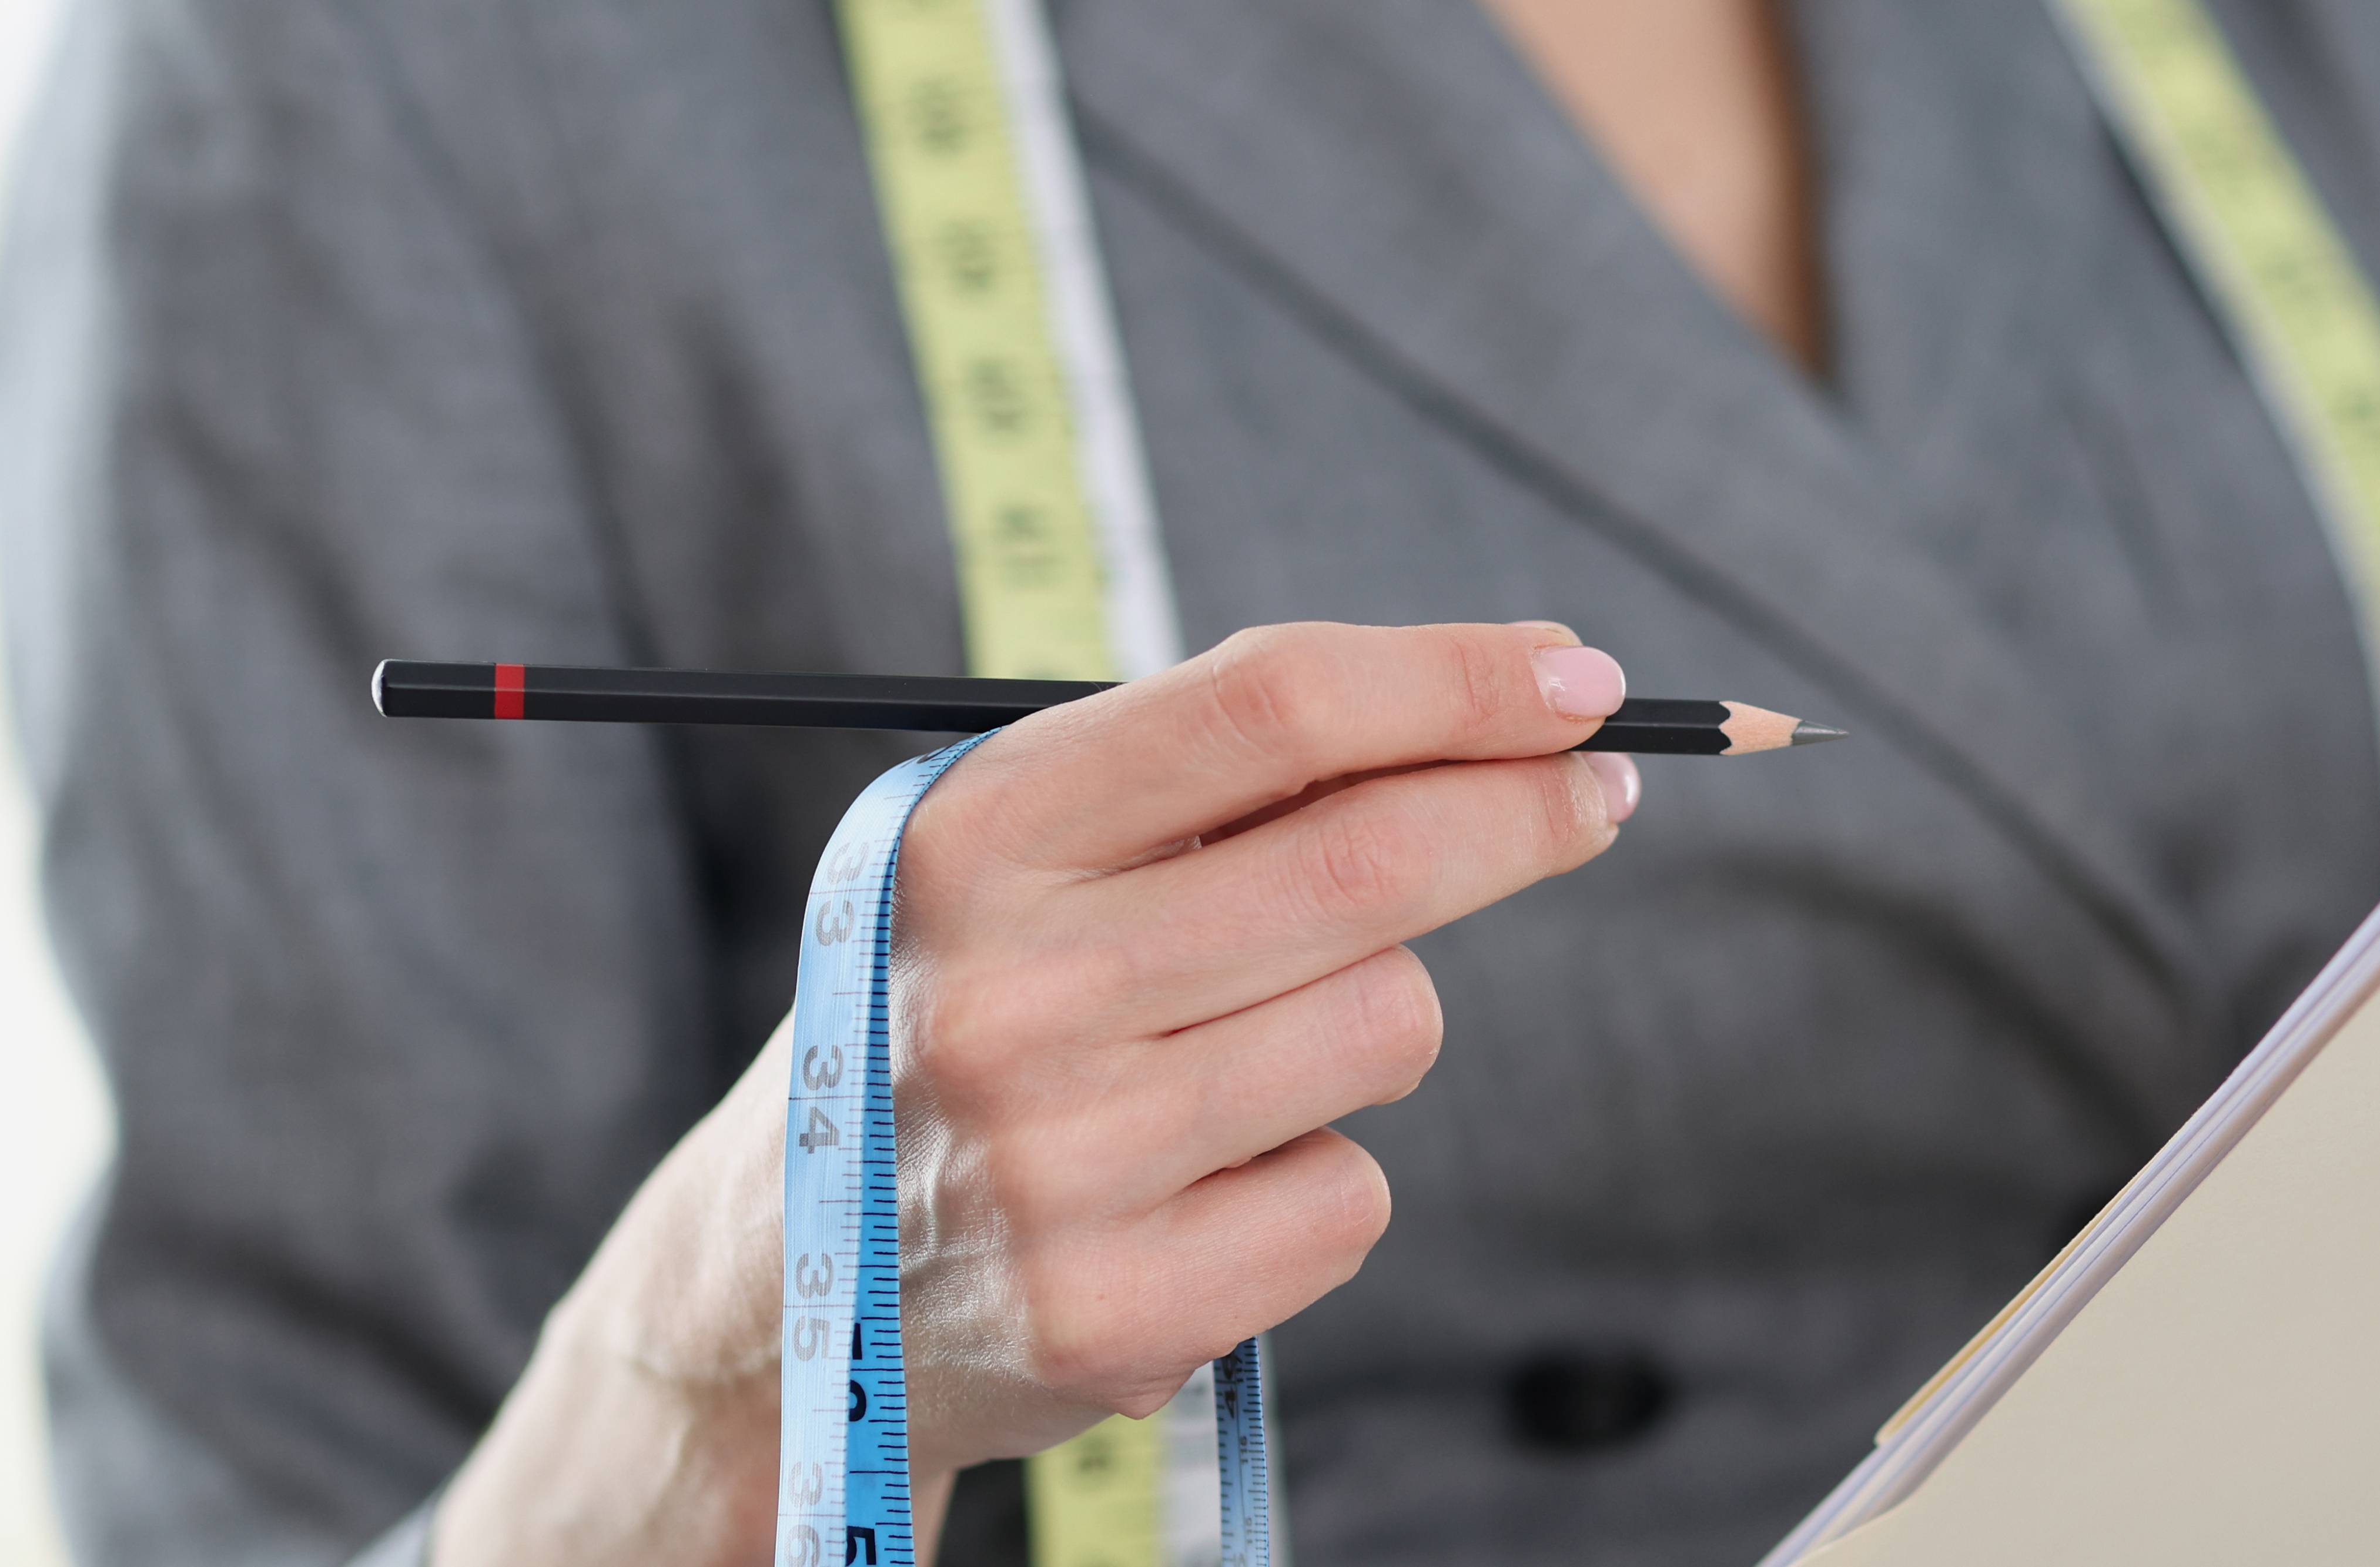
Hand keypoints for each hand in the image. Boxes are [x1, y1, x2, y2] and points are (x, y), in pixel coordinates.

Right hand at [435, 621, 1639, 1563]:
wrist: (782, 1285)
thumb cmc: (970, 1012)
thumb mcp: (1027, 855)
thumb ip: (1228, 772)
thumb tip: (1522, 697)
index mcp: (978, 835)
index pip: (1273, 706)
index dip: (1457, 682)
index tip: (1585, 680)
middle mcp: (1012, 992)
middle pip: (1375, 862)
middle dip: (1528, 810)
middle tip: (1597, 793)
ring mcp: (1063, 1161)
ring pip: (1391, 1023)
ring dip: (1378, 1021)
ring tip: (1245, 1057)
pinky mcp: (1116, 1312)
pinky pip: (1351, 1197)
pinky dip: (1316, 1184)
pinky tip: (1202, 1194)